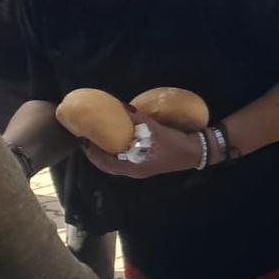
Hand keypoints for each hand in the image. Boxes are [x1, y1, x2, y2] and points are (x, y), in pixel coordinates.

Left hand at [84, 108, 204, 178]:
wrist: (195, 152)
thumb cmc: (174, 143)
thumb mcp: (156, 130)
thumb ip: (138, 119)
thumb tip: (122, 107)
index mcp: (133, 166)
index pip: (105, 162)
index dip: (92, 151)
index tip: (83, 139)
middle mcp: (133, 171)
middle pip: (106, 165)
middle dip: (95, 154)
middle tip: (87, 139)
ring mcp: (139, 169)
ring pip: (114, 165)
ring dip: (104, 155)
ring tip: (98, 140)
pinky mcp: (145, 165)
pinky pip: (123, 161)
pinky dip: (115, 154)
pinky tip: (116, 143)